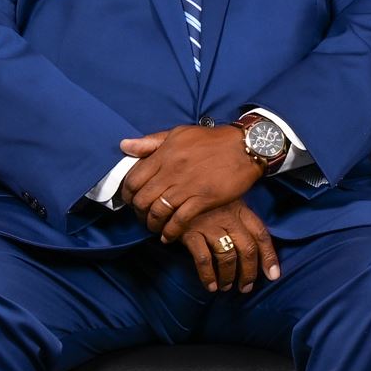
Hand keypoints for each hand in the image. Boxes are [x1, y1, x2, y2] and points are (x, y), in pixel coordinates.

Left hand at [119, 125, 263, 241]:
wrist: (246, 147)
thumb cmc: (212, 140)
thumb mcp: (179, 133)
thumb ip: (151, 142)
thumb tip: (124, 146)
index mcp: (164, 154)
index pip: (133, 179)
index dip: (127, 194)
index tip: (131, 200)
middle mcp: (172, 171)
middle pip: (143, 199)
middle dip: (139, 212)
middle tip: (143, 216)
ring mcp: (188, 186)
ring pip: (159, 211)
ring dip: (153, 224)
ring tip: (155, 227)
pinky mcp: (204, 199)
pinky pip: (180, 220)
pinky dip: (171, 231)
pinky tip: (168, 237)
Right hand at [182, 198, 279, 294]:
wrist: (172, 194)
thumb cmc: (203, 203)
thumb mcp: (226, 204)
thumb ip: (239, 221)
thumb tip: (253, 250)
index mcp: (240, 209)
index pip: (261, 234)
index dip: (269, 256)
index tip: (273, 275)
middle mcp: (228, 217)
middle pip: (247, 248)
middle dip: (249, 272)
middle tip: (246, 287)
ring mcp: (210, 225)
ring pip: (227, 256)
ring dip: (229, 276)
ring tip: (226, 287)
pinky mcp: (190, 233)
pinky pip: (203, 259)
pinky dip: (208, 275)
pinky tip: (211, 286)